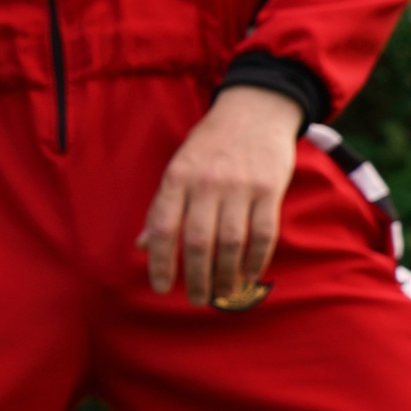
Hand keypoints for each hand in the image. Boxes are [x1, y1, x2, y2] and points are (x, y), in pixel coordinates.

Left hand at [139, 86, 301, 306]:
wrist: (253, 111)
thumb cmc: (209, 145)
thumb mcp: (177, 168)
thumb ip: (162, 207)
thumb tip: (141, 246)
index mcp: (176, 180)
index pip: (162, 228)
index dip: (160, 262)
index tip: (161, 288)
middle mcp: (206, 184)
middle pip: (197, 242)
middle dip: (195, 277)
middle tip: (196, 299)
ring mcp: (240, 186)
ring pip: (231, 242)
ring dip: (226, 274)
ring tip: (223, 294)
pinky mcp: (269, 188)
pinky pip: (263, 232)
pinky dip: (256, 259)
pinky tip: (250, 275)